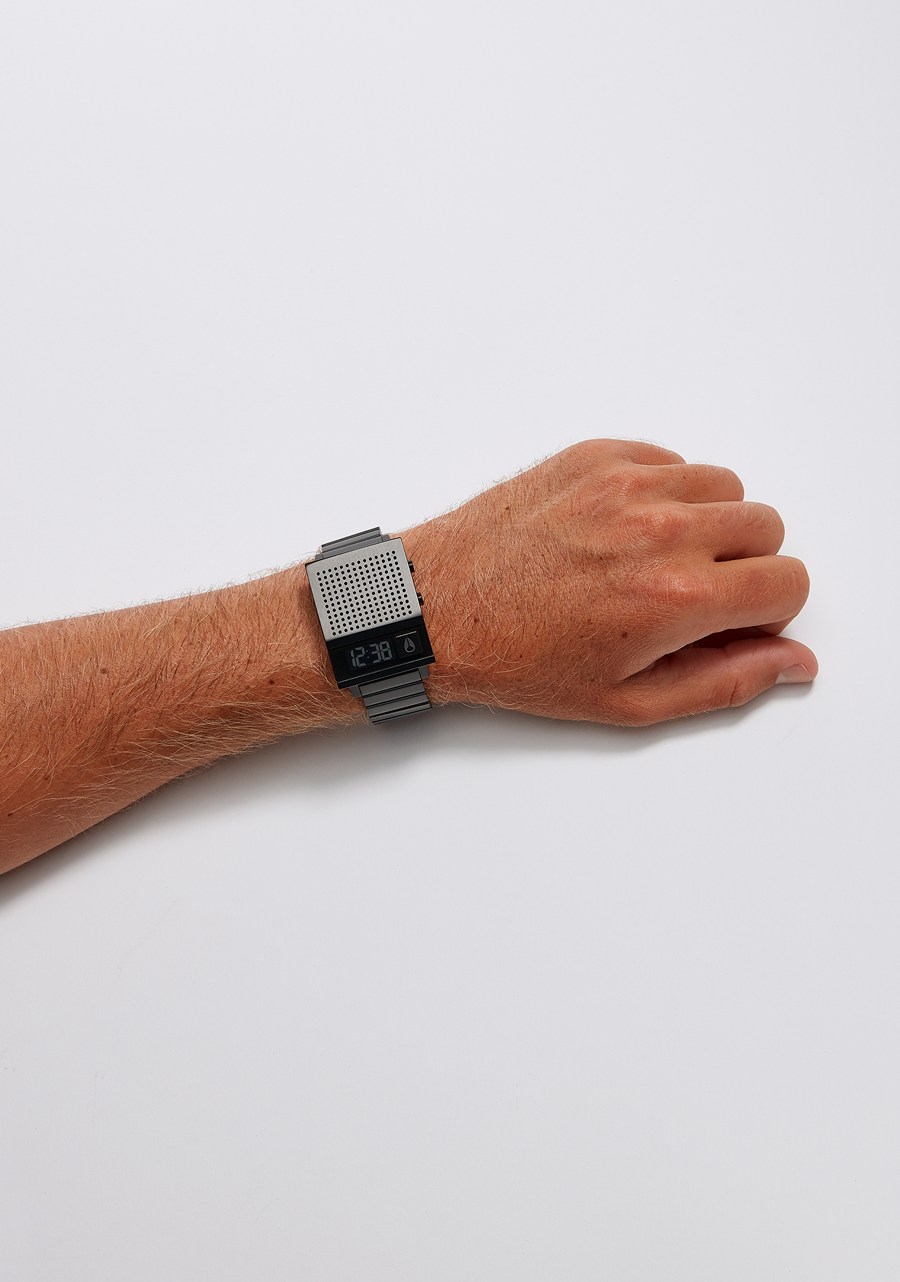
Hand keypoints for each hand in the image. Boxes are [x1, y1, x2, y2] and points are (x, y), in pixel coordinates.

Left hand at [404, 439, 815, 724]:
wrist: (436, 608)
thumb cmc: (519, 661)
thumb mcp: (627, 701)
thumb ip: (725, 681)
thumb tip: (794, 663)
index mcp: (675, 598)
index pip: (788, 582)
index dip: (768, 612)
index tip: (731, 622)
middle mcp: (659, 529)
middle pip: (766, 527)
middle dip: (744, 566)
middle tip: (688, 597)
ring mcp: (625, 483)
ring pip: (725, 486)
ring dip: (709, 523)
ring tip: (654, 561)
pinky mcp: (593, 455)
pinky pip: (670, 458)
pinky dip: (664, 491)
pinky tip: (621, 531)